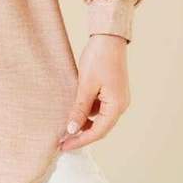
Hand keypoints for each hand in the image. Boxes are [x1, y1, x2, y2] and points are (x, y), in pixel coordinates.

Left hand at [58, 33, 130, 150]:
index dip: (80, 140)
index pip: (98, 132)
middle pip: (100, 127)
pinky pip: (99, 108)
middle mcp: (120, 105)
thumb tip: (72, 129)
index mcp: (117, 106)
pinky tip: (73, 111)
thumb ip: (79, 109)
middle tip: (62, 141)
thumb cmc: (98, 58)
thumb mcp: (86, 85)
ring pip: (99, 118)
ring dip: (83, 123)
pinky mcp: (112, 91)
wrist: (108, 37)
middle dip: (81, 135)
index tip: (64, 146)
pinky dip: (87, 112)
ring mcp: (117, 98)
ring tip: (65, 127)